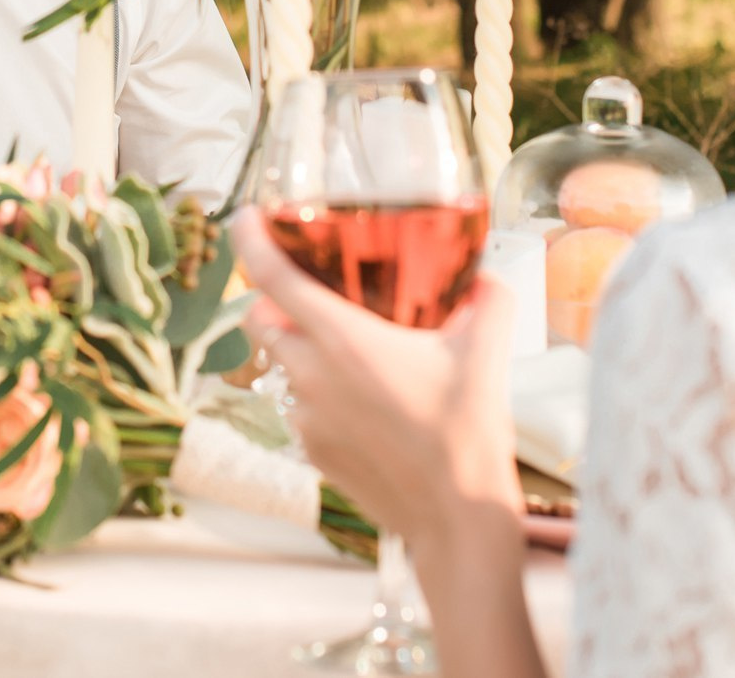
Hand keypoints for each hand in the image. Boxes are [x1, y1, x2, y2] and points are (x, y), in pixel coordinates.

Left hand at [230, 210, 524, 545]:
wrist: (456, 516)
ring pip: (282, 367)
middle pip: (262, 320)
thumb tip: (488, 276)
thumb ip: (489, 301)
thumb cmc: (468, 434)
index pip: (274, 278)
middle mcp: (313, 376)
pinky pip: (300, 408)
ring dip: (304, 352)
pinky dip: (320, 395)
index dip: (251, 240)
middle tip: (314, 295)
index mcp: (345, 340)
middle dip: (275, 302)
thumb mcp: (487, 355)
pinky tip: (365, 404)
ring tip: (356, 358)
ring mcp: (307, 417)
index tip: (245, 217)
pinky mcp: (312, 451)